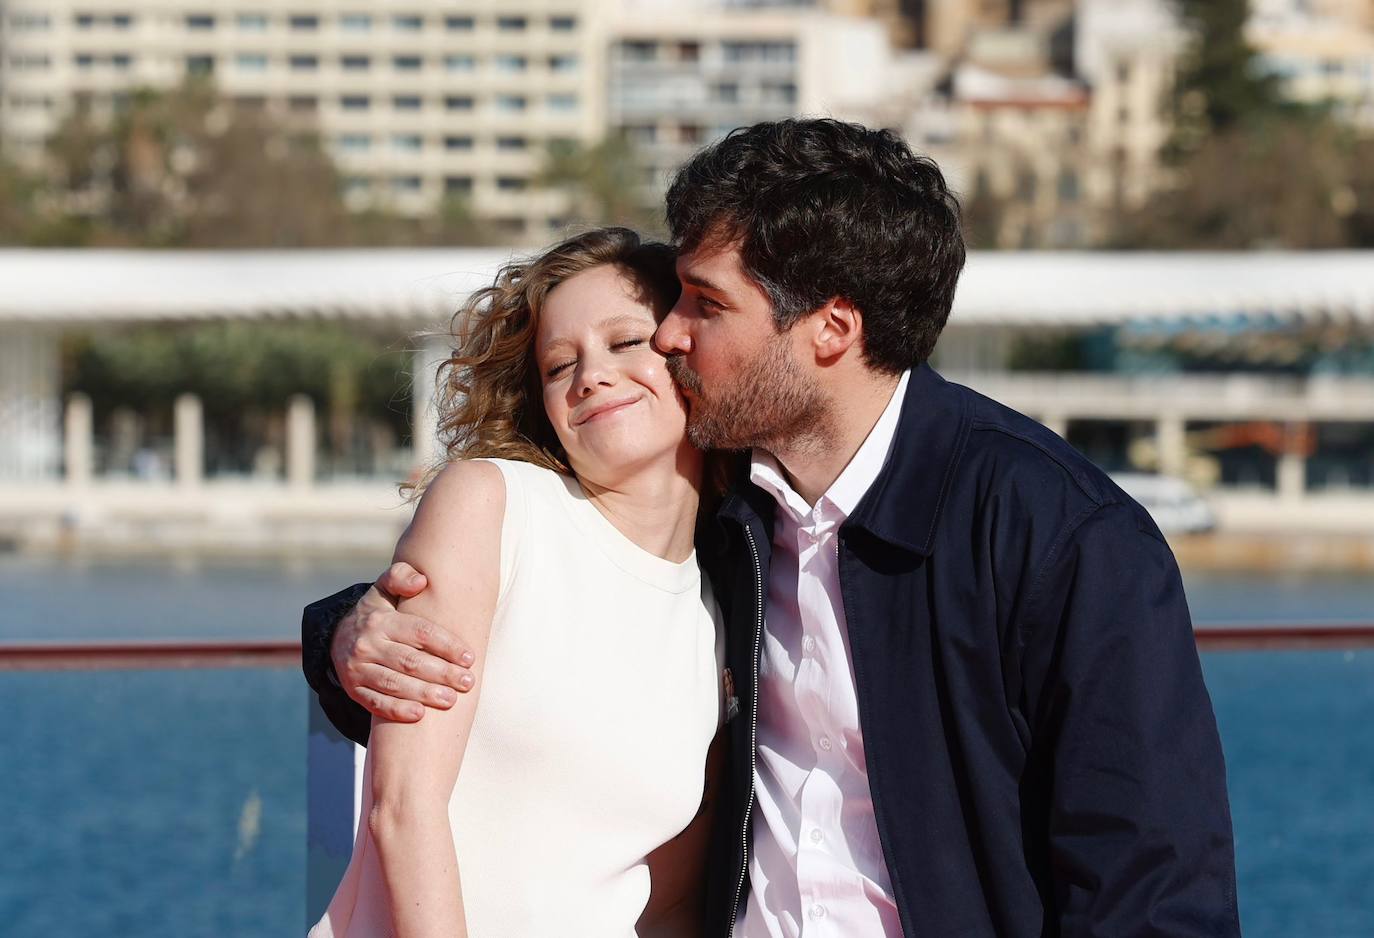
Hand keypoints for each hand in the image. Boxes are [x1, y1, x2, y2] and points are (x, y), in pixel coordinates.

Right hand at [330, 562, 476, 722]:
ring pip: (395, 684)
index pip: (419, 633)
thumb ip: (400, 578)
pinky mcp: (354, 690)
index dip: (447, 645)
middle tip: (468, 682)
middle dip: (442, 673)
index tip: (469, 657)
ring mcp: (358, 669)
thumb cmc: (376, 613)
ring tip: (451, 700)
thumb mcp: (384, 590)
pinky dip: (397, 710)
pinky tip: (419, 715)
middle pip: (410, 662)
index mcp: (380, 621)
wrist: (338, 638)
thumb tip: (421, 580)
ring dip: (425, 694)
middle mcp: (367, 645)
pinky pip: (376, 704)